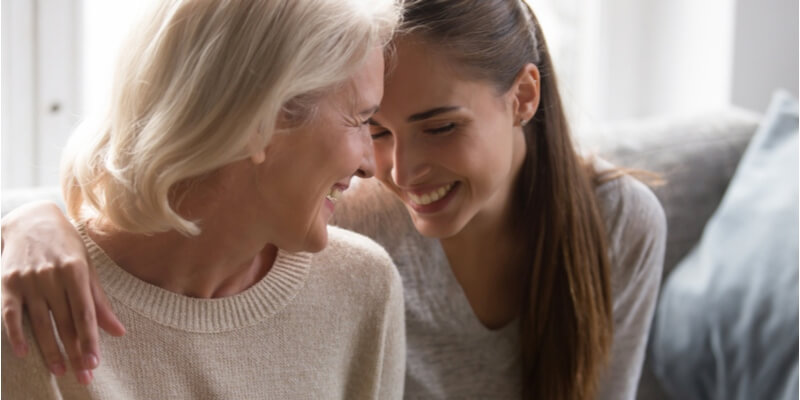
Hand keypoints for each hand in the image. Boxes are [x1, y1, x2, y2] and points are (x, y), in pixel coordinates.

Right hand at [1, 201, 125, 384]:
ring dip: (49, 349)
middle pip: (64, 321)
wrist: (31, 219)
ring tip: (60, 370)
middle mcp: (51, 275)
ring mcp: (28, 279)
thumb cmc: (66, 246)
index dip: (90, 339)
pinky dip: (15, 334)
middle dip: (74, 351)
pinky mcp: (8, 283)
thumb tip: (119, 332)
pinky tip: (24, 353)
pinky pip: (10, 313)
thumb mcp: (87, 268)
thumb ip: (99, 301)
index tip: (94, 362)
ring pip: (40, 322)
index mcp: (76, 270)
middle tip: (82, 376)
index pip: (85, 313)